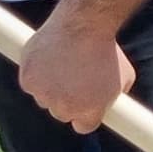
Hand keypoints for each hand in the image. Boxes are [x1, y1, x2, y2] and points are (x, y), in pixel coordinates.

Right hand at [17, 10, 134, 131]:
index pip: (82, 126)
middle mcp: (64, 109)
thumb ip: (116, 96)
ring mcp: (44, 95)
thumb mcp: (124, 78)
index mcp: (89, 113)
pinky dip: (35, 72)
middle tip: (73, 77)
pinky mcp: (28, 80)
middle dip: (67, 99)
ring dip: (49, 86)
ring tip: (62, 62)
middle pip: (61, 113)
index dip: (84, 113)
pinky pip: (30, 82)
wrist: (84, 25)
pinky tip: (47, 58)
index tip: (84, 100)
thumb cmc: (107, 49)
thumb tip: (115, 104)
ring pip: (44, 98)